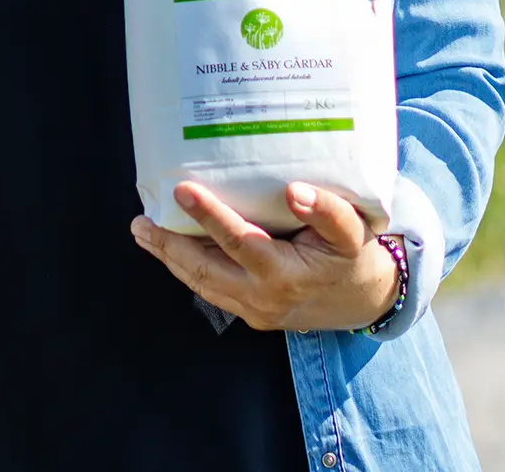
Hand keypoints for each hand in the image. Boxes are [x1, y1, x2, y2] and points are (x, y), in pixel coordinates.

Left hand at [130, 180, 399, 332]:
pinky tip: (171, 250)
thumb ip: (328, 211)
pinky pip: (212, 290)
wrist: (364, 301)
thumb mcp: (352, 232)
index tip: (182, 190)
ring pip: (202, 284)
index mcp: (286, 274)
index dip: (210, 216)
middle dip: (169, 246)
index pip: (239, 242)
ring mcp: (254, 310)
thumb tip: (295, 191)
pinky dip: (187, 269)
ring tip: (144, 232)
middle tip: (140, 222)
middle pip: (205, 271)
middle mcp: (264, 297)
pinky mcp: (251, 315)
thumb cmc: (353, 257)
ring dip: (171, 258)